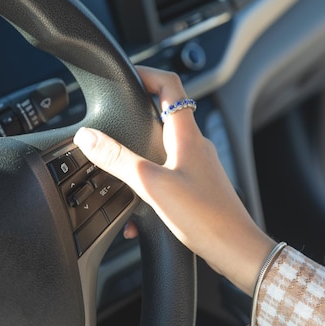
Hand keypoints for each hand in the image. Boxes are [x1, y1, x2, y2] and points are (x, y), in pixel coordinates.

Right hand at [73, 66, 274, 293]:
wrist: (236, 252)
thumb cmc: (205, 218)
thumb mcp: (152, 185)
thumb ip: (118, 159)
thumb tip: (88, 137)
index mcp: (187, 136)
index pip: (170, 86)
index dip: (147, 73)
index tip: (126, 75)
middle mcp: (196, 147)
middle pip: (165, 117)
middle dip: (137, 120)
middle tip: (113, 125)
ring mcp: (199, 168)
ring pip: (163, 152)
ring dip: (139, 162)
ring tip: (119, 179)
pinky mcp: (199, 190)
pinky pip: (168, 179)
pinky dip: (149, 191)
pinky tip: (137, 220)